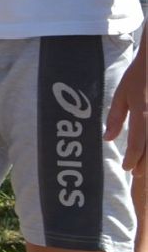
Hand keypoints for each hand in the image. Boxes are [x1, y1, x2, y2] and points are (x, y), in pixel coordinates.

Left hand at [105, 44, 146, 173]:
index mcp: (142, 113)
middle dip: (144, 164)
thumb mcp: (122, 94)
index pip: (137, 143)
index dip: (132, 159)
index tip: (127, 169)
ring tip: (144, 168)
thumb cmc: (139, 77)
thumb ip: (115, 117)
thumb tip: (107, 139)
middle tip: (136, 174)